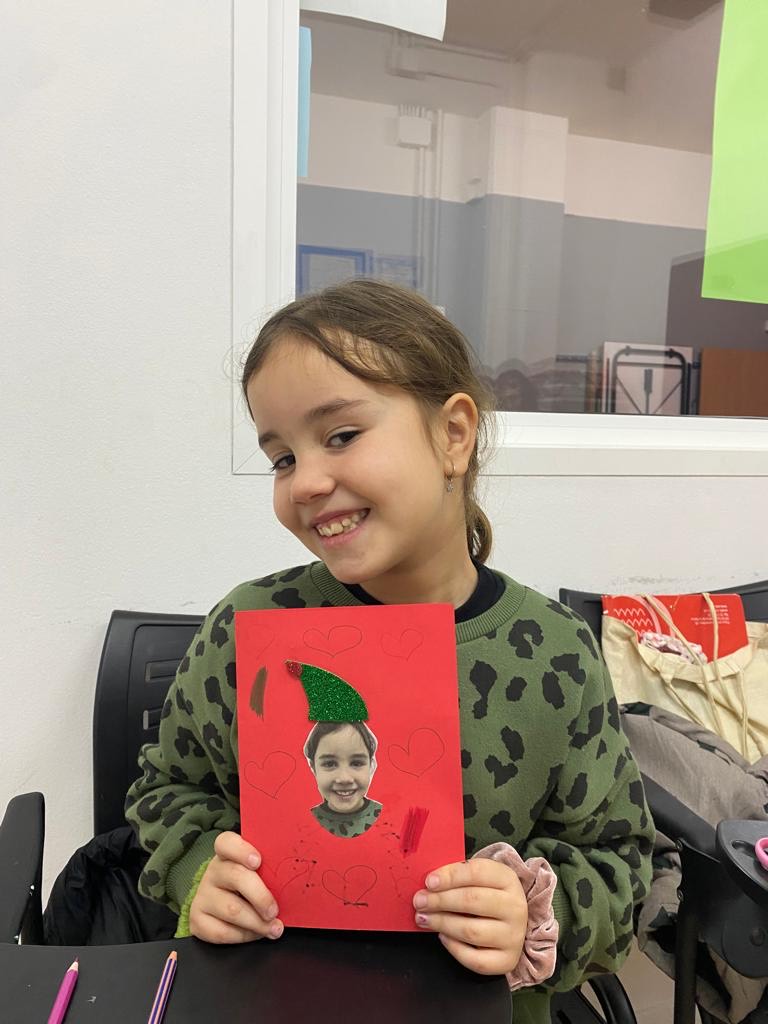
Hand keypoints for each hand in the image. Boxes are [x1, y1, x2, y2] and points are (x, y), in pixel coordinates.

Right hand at [189, 831, 283, 943]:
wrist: (220, 905)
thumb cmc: (248, 885)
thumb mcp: (258, 871)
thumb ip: (270, 870)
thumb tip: (293, 880)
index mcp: (228, 853)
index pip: (227, 842)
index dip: (242, 850)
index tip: (258, 861)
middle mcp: (213, 871)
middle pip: (236, 877)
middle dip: (261, 897)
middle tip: (274, 911)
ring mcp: (203, 895)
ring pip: (231, 909)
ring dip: (257, 922)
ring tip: (273, 928)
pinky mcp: (197, 920)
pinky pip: (222, 932)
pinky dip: (244, 936)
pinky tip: (255, 934)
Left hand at [412, 858, 527, 975]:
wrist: (510, 923)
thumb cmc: (486, 896)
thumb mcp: (478, 879)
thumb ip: (457, 877)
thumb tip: (429, 883)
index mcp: (507, 879)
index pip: (477, 872)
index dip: (450, 876)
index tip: (429, 882)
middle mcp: (515, 907)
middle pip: (473, 901)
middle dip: (440, 901)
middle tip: (419, 901)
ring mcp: (513, 936)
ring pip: (471, 931)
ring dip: (442, 923)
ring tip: (424, 918)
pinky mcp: (507, 961)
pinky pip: (475, 959)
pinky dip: (454, 948)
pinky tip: (442, 937)